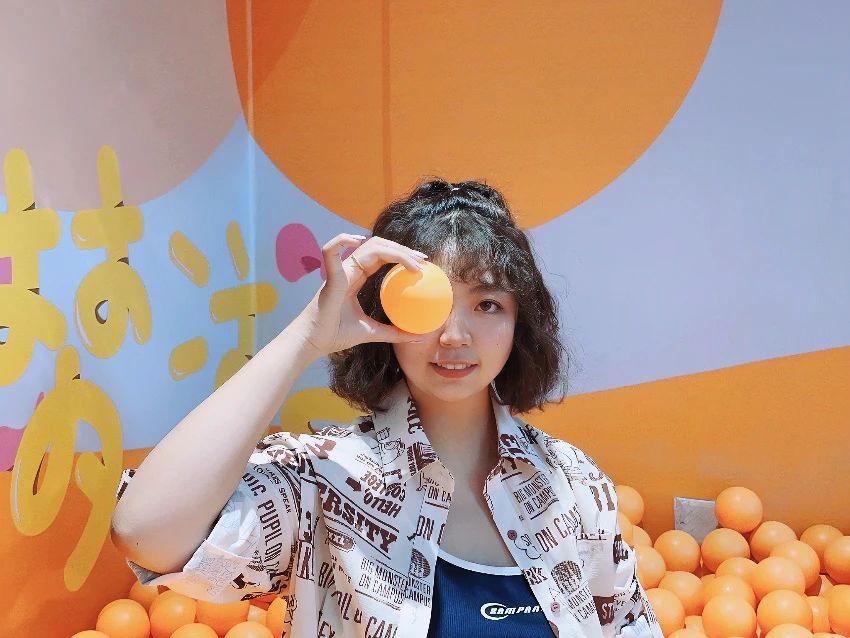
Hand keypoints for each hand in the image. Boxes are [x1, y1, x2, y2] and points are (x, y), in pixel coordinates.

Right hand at [292, 234, 428, 356]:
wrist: (313, 343)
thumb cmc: (336, 335)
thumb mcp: (372, 332)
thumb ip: (393, 331)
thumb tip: (419, 335)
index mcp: (356, 278)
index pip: (382, 257)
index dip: (401, 255)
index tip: (422, 263)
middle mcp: (349, 270)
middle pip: (378, 246)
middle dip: (402, 249)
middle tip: (423, 259)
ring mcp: (339, 271)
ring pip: (366, 246)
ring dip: (392, 249)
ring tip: (412, 259)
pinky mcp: (330, 278)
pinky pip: (330, 252)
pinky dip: (340, 241)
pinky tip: (356, 239)